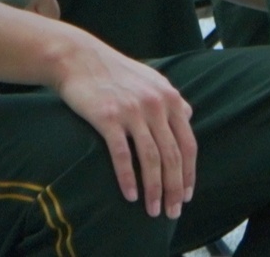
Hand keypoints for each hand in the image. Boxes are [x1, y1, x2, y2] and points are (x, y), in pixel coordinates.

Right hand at [48, 29, 199, 218]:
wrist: (79, 59)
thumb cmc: (116, 73)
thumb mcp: (152, 80)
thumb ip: (171, 100)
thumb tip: (188, 115)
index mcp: (171, 99)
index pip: (188, 144)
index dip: (189, 172)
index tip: (188, 194)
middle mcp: (157, 105)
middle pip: (173, 155)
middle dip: (176, 187)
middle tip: (173, 211)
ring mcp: (134, 112)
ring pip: (152, 158)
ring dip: (155, 188)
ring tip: (154, 210)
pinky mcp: (108, 118)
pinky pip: (123, 154)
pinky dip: (129, 177)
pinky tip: (130, 195)